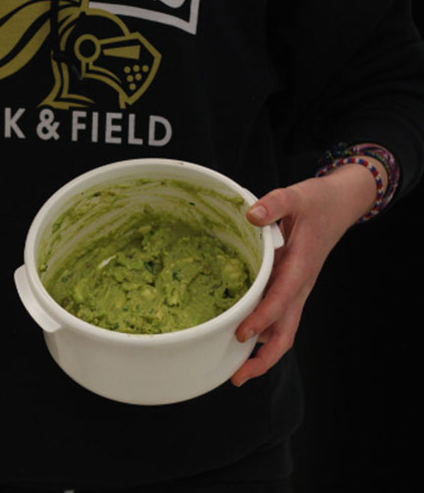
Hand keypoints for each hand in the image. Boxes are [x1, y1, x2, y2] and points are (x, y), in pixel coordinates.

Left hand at [230, 160, 381, 386]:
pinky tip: (238, 339)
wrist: (339, 205)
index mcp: (301, 266)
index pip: (281, 299)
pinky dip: (261, 334)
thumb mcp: (296, 195)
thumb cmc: (317, 202)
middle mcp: (299, 286)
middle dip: (264, 359)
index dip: (262, 319)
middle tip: (237, 377)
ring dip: (262, 353)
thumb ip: (274, 203)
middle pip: (286, 332)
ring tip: (234, 370)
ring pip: (283, 330)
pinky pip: (277, 318)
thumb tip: (252, 214)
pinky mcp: (290, 289)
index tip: (241, 335)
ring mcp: (296, 291)